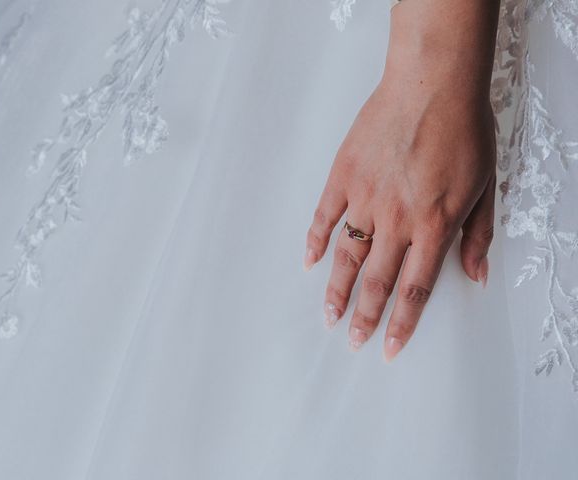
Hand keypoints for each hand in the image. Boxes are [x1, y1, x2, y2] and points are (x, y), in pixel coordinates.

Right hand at [304, 0, 499, 360]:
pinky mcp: (343, 176)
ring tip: (327, 314)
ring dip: (335, 289)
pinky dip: (313, 240)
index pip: (414, 288)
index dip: (401, 324)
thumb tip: (474, 275)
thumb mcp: (486, 185)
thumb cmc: (462, 130)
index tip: (388, 348)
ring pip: (346, 255)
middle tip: (352, 340)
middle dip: (364, 317)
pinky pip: (323, 216)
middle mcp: (396, 220)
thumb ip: (478, 235)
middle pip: (376, 281)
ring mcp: (365, 198)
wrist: (432, 84)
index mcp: (433, 225)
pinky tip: (307, 261)